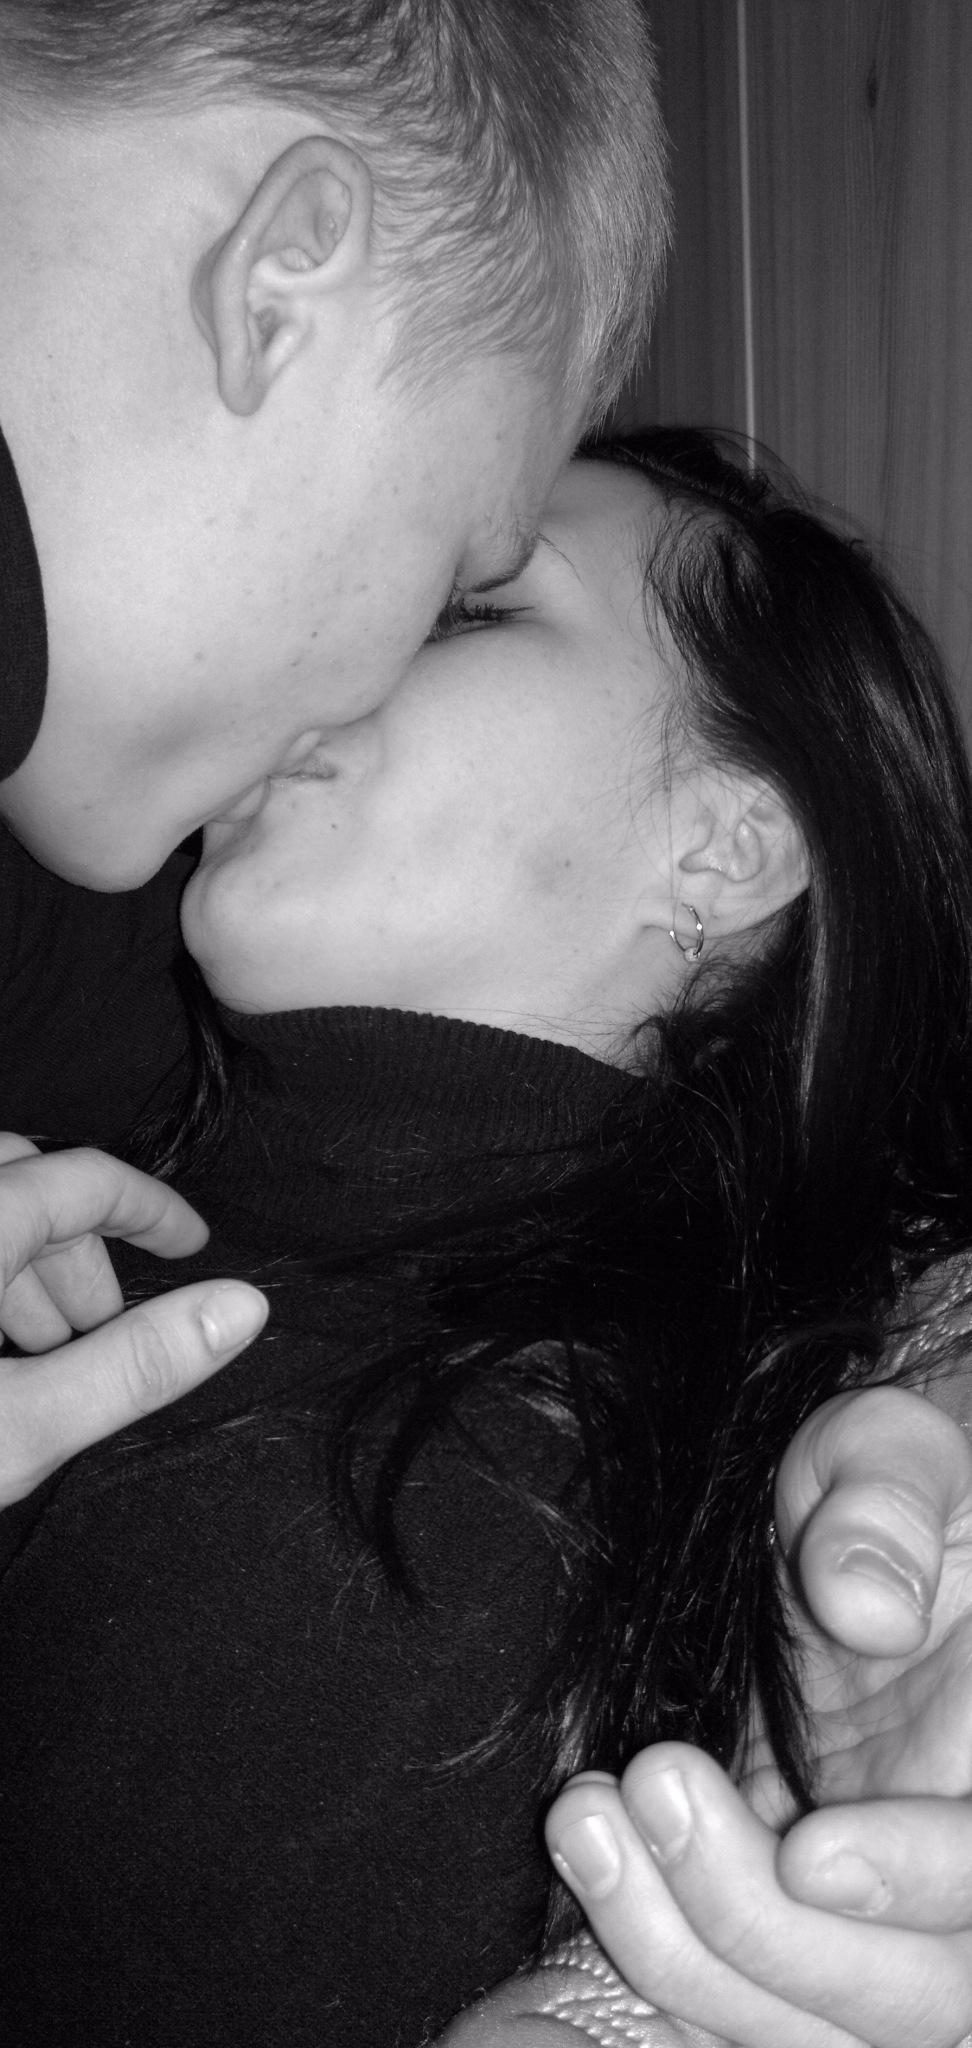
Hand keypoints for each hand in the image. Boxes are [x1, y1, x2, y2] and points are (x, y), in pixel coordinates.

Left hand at [0, 1134, 267, 1505]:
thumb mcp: (20, 1427)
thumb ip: (134, 1364)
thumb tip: (242, 1308)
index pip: (84, 1177)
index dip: (153, 1209)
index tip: (192, 1245)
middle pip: (24, 1174)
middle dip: (80, 1237)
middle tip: (110, 1318)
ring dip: (27, 1258)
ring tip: (52, 1350)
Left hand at [542, 1383, 971, 2046]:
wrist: (831, 1542)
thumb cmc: (878, 1483)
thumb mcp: (890, 1445)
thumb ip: (887, 1498)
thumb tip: (862, 1602)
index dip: (918, 1880)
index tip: (806, 1846)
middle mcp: (960, 1854)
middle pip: (919, 1998)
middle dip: (768, 1925)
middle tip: (654, 1778)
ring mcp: (879, 1912)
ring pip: (813, 2027)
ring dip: (682, 1947)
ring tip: (586, 1812)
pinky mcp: (788, 1921)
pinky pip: (733, 1997)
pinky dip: (648, 1946)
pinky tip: (588, 1836)